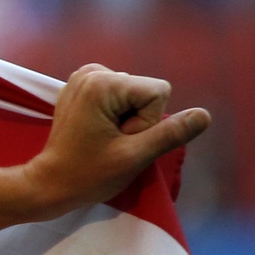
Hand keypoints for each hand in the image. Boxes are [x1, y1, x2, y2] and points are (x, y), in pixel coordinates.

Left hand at [21, 64, 210, 215]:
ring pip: (135, 95)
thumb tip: (203, 115)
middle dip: (137, 119)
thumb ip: (170, 133)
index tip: (122, 139)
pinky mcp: (82, 87)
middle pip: (146, 92)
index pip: (159, 92)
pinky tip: (97, 130)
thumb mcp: (135, 156)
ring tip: (101, 138)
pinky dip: (115, 114)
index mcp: (103, 82)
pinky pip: (120, 97)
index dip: (149, 121)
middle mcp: (92, 72)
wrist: (51, 182)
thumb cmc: (89, 174)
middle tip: (110, 141)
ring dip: (126, 119)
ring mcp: (83, 77)